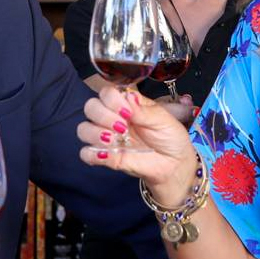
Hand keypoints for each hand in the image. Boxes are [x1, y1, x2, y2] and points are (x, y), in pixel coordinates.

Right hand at [78, 87, 195, 204]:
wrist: (175, 165)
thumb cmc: (171, 138)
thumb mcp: (164, 120)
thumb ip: (144, 111)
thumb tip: (128, 98)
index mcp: (127, 104)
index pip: (107, 93)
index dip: (111, 99)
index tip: (126, 112)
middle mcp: (114, 118)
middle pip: (91, 107)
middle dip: (102, 115)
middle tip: (122, 127)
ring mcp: (108, 138)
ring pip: (83, 128)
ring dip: (95, 133)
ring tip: (114, 140)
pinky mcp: (106, 157)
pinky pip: (86, 153)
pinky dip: (91, 154)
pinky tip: (108, 155)